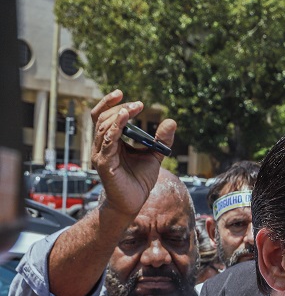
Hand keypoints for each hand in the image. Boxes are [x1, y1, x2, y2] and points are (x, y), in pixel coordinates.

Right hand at [90, 90, 176, 217]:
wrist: (132, 203)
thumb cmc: (139, 180)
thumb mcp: (154, 155)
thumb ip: (161, 140)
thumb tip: (171, 121)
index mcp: (111, 142)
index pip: (103, 117)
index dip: (109, 103)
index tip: (122, 93)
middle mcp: (102, 146)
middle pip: (103, 118)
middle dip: (119, 108)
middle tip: (138, 105)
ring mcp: (101, 155)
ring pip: (103, 128)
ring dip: (118, 116)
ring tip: (132, 109)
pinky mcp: (104, 165)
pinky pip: (107, 143)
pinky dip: (115, 129)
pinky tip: (124, 120)